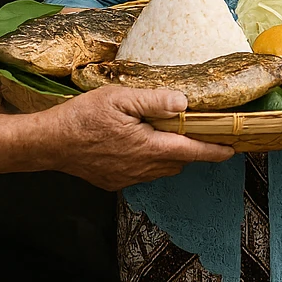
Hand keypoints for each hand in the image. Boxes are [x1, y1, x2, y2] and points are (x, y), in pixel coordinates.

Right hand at [0, 87, 233, 188]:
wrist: (48, 143)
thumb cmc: (81, 117)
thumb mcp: (119, 98)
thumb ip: (154, 101)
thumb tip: (183, 104)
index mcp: (148, 147)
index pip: (193, 151)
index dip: (215, 150)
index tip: (233, 148)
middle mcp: (142, 168)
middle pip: (179, 161)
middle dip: (190, 148)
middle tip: (194, 130)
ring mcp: (127, 178)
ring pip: (161, 169)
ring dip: (167, 154)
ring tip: (162, 133)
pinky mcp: (114, 182)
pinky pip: (141, 173)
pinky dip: (147, 160)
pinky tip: (135, 143)